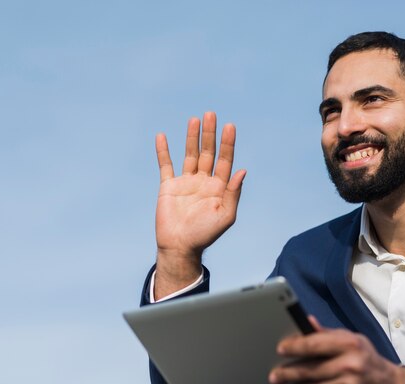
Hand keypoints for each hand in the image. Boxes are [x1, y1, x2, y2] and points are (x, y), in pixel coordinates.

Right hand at [154, 112, 245, 298]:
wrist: (180, 246)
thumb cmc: (205, 234)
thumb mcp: (225, 215)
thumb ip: (233, 193)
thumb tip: (242, 170)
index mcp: (219, 187)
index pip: (225, 160)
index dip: (228, 143)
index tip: (229, 126)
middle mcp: (204, 181)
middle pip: (208, 152)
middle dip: (210, 134)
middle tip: (211, 114)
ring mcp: (186, 182)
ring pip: (190, 154)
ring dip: (192, 138)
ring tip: (194, 120)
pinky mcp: (169, 186)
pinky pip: (165, 165)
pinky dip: (163, 151)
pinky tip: (162, 136)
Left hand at [269, 318, 404, 383]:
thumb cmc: (368, 360)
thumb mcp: (353, 340)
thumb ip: (328, 333)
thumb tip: (307, 321)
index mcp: (350, 344)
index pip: (316, 344)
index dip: (295, 346)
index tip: (281, 349)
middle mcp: (350, 365)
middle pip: (310, 369)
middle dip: (288, 373)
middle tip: (274, 375)